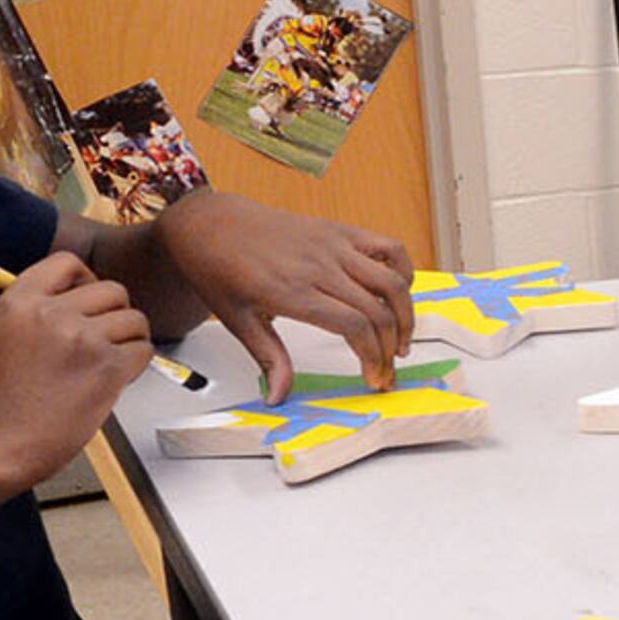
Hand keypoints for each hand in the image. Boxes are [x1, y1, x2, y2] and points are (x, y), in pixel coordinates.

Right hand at [0, 252, 151, 484]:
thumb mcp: (1, 336)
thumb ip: (37, 313)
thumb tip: (80, 306)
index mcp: (18, 300)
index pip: (68, 263)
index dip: (86, 281)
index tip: (87, 304)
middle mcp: (50, 312)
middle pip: (112, 290)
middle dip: (113, 316)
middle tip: (102, 343)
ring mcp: (80, 338)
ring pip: (133, 319)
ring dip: (128, 341)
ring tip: (106, 365)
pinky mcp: (105, 367)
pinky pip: (143, 350)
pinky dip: (135, 366)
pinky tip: (113, 381)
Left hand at [155, 192, 411, 394]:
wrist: (212, 223)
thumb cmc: (220, 269)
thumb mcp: (237, 321)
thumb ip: (268, 359)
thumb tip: (279, 396)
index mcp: (292, 291)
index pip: (353, 326)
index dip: (372, 357)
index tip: (374, 377)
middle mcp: (319, 266)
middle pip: (377, 310)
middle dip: (391, 348)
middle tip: (387, 370)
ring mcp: (333, 245)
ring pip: (392, 281)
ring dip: (406, 315)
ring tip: (402, 340)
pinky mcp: (340, 231)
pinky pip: (389, 247)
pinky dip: (404, 271)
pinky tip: (398, 294)